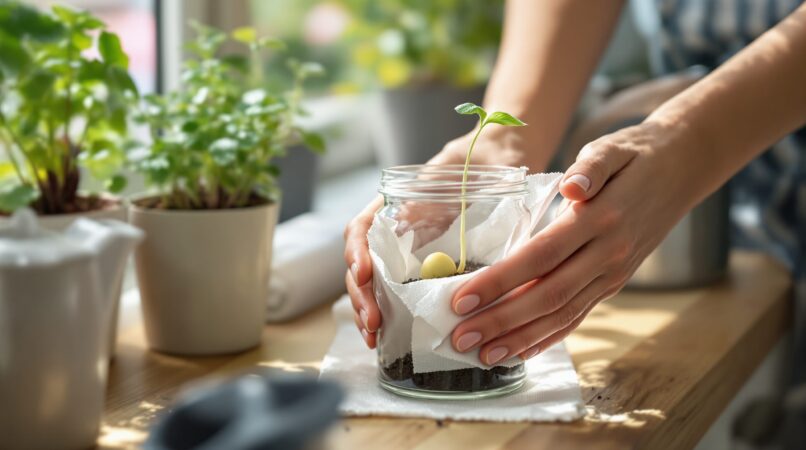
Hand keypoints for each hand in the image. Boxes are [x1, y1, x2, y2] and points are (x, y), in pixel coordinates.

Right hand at [344, 126, 534, 348]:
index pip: (363, 228)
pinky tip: (387, 337)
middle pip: (364, 263)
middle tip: (372, 323)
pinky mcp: (424, 270)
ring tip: (372, 337)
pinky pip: (399, 294)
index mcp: (396, 204)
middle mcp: (396, 230)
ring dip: (369, 310)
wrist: (499, 158)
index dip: (358, 252)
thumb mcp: (459, 170)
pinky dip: (390, 315)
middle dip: (362, 294)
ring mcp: (408, 252)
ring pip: (374, 283)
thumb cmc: (478, 161)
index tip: (365, 274)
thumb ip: (441, 186)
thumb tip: (426, 212)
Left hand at [450, 121, 705, 364]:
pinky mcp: (613, 283)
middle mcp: (608, 255)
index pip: (541, 256)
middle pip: (548, 296)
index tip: (462, 299)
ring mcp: (613, 274)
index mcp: (600, 220)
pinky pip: (579, 316)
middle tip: (459, 338)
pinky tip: (522, 352)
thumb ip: (592, 167)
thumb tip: (573, 187)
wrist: (683, 170)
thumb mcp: (613, 148)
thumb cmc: (637, 156)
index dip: (500, 281)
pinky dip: (550, 337)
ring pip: (563, 315)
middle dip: (501, 321)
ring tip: (483, 356)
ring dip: (521, 339)